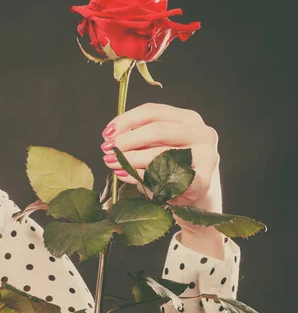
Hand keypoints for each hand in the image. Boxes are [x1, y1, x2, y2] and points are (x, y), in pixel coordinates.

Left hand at [101, 102, 222, 234]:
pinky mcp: (203, 181)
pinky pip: (167, 177)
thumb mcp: (158, 150)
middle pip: (157, 130)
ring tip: (112, 164)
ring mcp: (206, 156)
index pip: (153, 112)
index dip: (126, 120)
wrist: (199, 201)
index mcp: (189, 119)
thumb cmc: (173, 172)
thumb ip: (139, 140)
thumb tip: (109, 138)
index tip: (107, 133)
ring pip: (161, 153)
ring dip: (130, 159)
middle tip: (107, 151)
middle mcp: (201, 133)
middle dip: (127, 140)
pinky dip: (143, 177)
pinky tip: (126, 176)